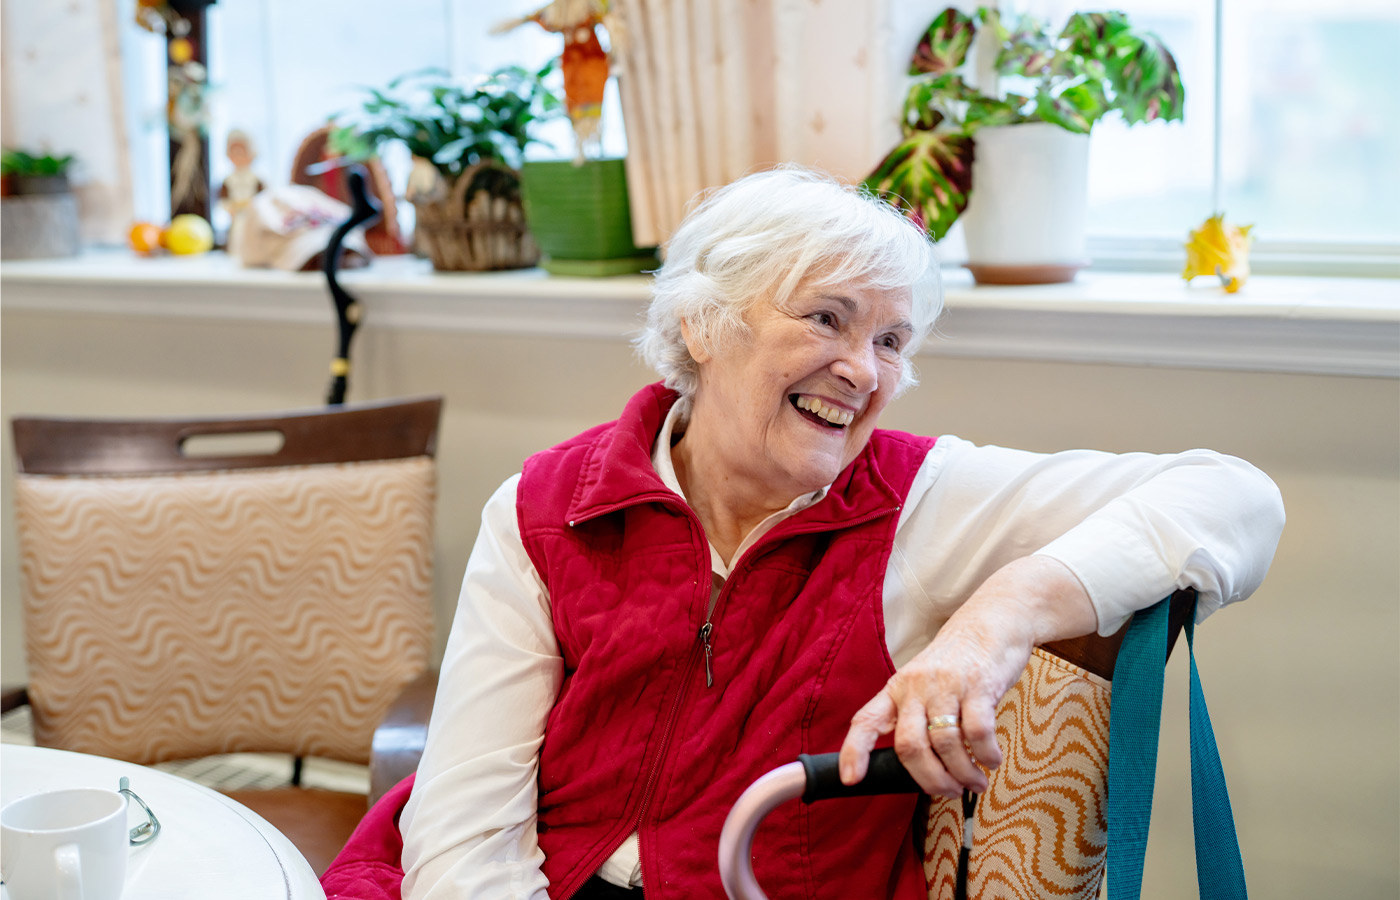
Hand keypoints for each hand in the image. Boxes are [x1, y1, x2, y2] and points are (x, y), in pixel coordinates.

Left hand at [837, 556, 1096, 796]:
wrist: (993, 620)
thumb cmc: (958, 660)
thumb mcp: (924, 682)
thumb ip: (915, 717)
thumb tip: (919, 768)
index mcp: (896, 689)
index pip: (865, 721)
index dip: (854, 751)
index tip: (852, 779)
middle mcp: (916, 686)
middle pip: (909, 746)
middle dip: (929, 780)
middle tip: (948, 791)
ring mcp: (947, 685)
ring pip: (945, 744)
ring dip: (963, 774)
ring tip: (974, 782)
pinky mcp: (979, 686)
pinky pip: (978, 732)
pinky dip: (985, 755)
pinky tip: (991, 760)